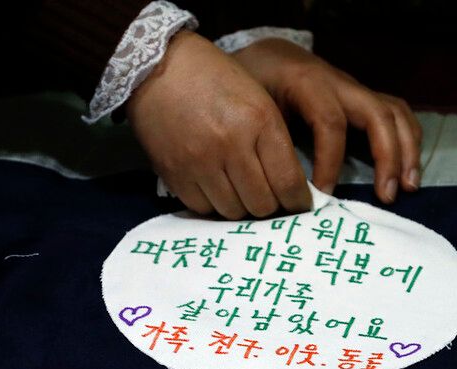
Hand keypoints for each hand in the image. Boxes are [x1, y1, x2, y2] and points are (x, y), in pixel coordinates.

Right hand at [127, 31, 310, 218]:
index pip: (288, 182)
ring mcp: (200, 162)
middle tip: (270, 197)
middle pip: (262, 205)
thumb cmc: (216, 80)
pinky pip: (203, 208)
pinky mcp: (175, 173)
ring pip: (234, 212)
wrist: (158, 68)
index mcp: (260, 121)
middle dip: (272, 205)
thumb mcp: (259, 100)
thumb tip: (291, 187)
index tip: (298, 203)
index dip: (298, 201)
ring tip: (242, 190)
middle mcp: (231, 145)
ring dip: (242, 206)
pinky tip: (217, 187)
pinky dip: (214, 204)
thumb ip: (276, 142)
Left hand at [232, 38, 422, 202]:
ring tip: (409, 187)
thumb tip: (279, 185)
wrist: (268, 57)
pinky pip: (396, 114)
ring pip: (395, 112)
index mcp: (308, 83)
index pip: (330, 123)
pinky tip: (407, 171)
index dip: (330, 162)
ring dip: (408, 151)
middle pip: (377, 114)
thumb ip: (268, 137)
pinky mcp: (363, 100)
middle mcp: (340, 84)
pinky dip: (407, 141)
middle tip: (386, 196)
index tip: (322, 194)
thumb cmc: (256, 83)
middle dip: (388, 157)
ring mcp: (356, 91)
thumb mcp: (252, 106)